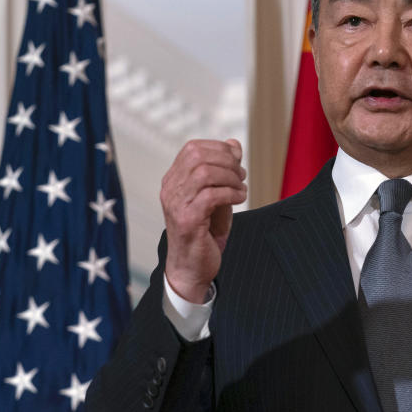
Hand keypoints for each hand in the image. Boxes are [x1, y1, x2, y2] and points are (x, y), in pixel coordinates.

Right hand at [160, 139, 246, 302]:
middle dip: (227, 162)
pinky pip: (211, 196)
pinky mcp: (187, 220)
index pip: (192, 148)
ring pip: (204, 173)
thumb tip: (234, 143)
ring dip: (230, 177)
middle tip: (241, 176)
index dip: (219, 149)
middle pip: (197, 156)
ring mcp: (176, 204)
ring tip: (241, 189)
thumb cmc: (205, 232)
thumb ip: (224, 171)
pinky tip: (239, 199)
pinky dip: (231, 194)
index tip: (236, 162)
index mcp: (173, 180)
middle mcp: (170, 189)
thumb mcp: (217, 195)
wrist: (192, 268)